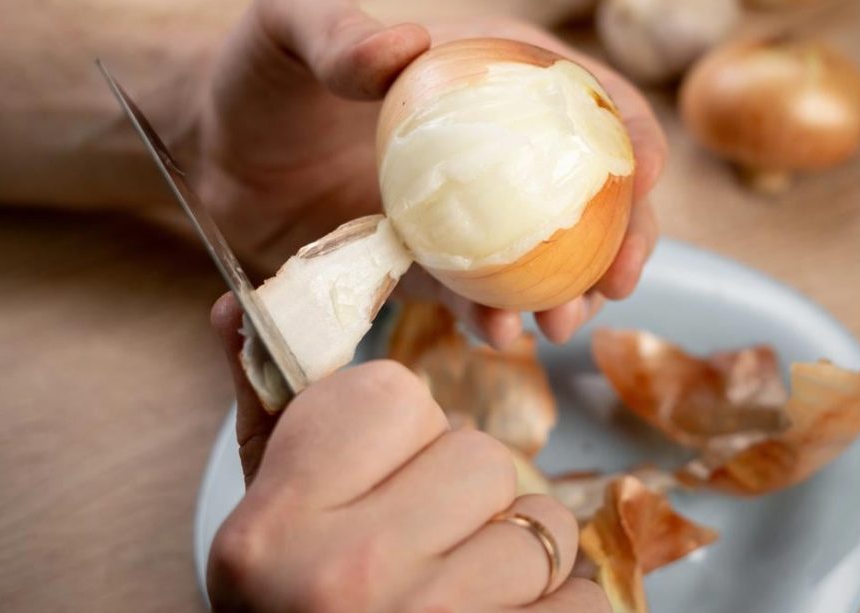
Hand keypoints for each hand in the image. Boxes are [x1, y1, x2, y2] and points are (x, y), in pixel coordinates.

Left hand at [195, 0, 666, 347]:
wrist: (215, 156)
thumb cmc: (260, 74)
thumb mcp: (287, 30)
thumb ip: (340, 36)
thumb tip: (405, 49)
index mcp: (492, 77)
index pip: (588, 100)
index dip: (632, 137)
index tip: (644, 179)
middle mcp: (498, 149)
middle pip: (593, 193)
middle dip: (624, 240)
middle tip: (616, 283)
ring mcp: (472, 214)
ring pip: (550, 257)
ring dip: (570, 295)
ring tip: (557, 325)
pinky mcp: (436, 265)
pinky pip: (482, 297)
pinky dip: (499, 319)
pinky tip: (498, 335)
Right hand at [208, 294, 612, 612]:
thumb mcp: (262, 566)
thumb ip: (267, 433)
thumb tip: (232, 303)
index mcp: (268, 535)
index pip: (391, 395)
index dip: (405, 445)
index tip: (390, 495)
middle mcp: (344, 575)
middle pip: (480, 455)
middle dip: (469, 514)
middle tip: (426, 587)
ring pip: (542, 518)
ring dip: (520, 572)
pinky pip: (585, 592)